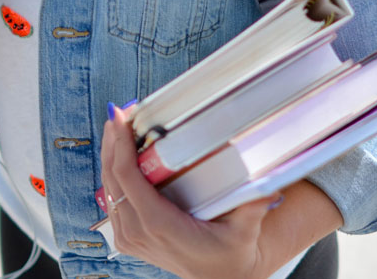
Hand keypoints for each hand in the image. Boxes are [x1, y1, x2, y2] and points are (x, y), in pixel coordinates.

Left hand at [100, 104, 280, 278]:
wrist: (221, 278)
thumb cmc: (230, 254)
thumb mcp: (245, 231)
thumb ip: (253, 206)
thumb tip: (268, 184)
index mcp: (159, 224)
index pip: (127, 177)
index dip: (120, 144)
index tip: (120, 118)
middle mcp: (138, 231)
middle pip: (112, 177)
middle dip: (112, 141)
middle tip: (118, 112)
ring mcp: (129, 237)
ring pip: (108, 187)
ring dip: (110, 155)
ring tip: (117, 126)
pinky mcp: (128, 237)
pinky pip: (113, 200)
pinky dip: (114, 173)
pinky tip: (120, 154)